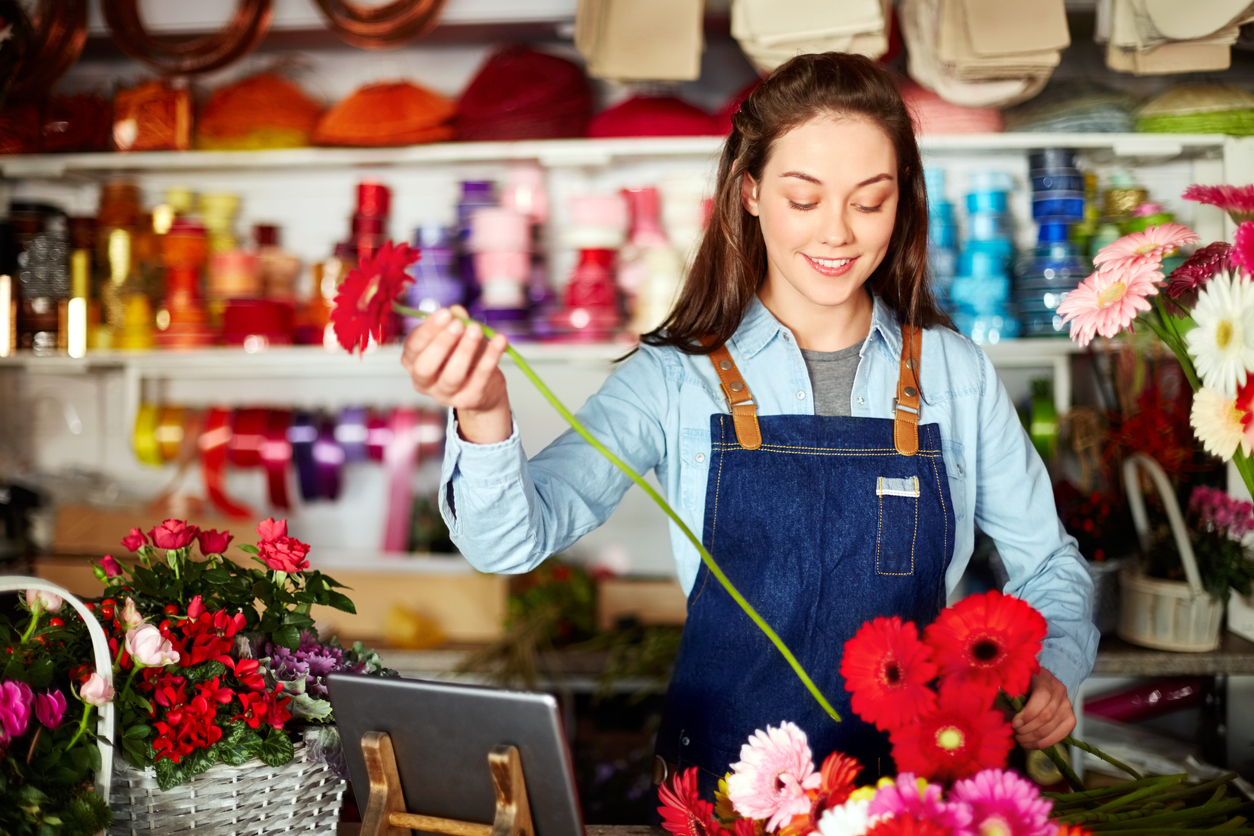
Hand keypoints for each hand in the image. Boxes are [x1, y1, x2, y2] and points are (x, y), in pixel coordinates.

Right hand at [401, 306, 511, 443]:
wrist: (484, 388)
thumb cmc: (464, 358)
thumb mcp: (457, 338)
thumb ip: (455, 323)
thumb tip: (457, 311)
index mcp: (414, 363)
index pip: (413, 348)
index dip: (427, 330)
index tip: (444, 313)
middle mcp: (425, 382)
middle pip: (425, 367)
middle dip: (441, 343)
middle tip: (458, 324)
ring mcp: (446, 395)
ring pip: (452, 376)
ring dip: (465, 350)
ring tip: (476, 330)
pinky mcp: (469, 400)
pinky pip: (480, 378)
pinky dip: (491, 357)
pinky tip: (500, 340)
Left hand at [1012, 669, 1074, 749]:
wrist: (1041, 684)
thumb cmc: (1024, 685)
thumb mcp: (1016, 684)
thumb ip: (1011, 694)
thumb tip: (1003, 712)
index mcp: (1044, 678)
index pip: (1042, 696)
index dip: (1028, 713)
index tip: (1014, 723)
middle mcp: (1060, 690)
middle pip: (1046, 715)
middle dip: (1028, 729)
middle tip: (1016, 733)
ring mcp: (1067, 705)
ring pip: (1052, 727)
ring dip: (1033, 738)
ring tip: (1021, 739)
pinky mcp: (1071, 719)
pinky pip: (1060, 735)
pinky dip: (1045, 743)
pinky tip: (1032, 744)